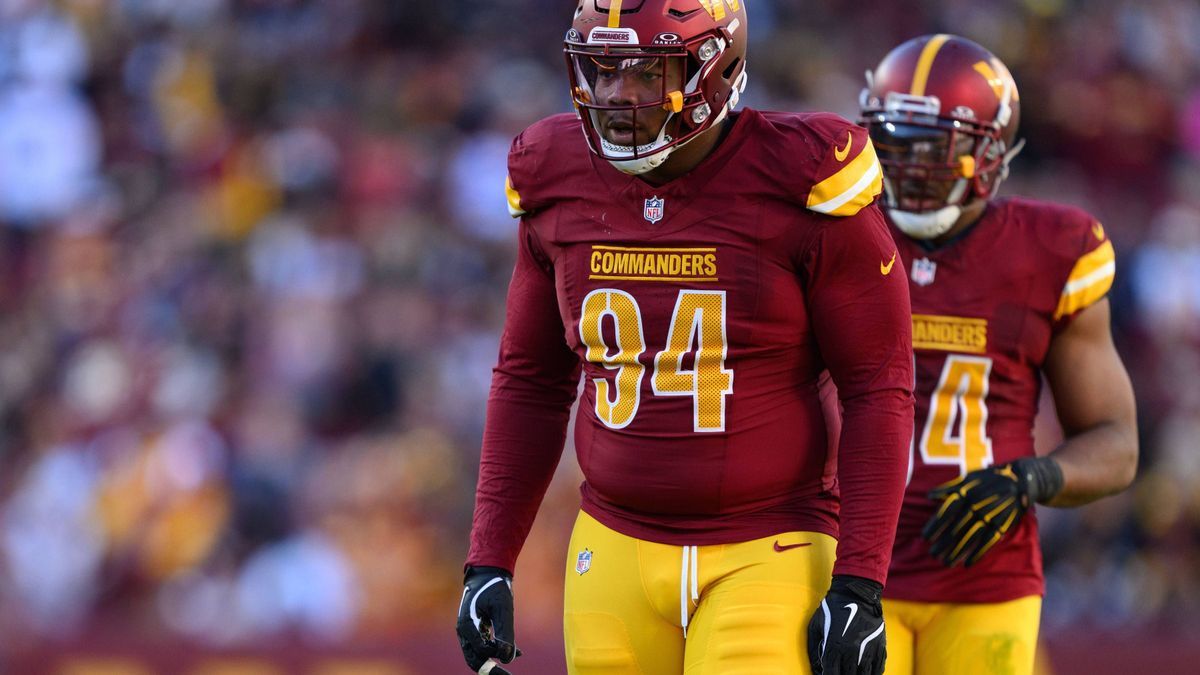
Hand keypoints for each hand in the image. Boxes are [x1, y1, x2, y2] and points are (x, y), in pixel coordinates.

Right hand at [456, 566, 521, 673]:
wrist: (488, 571)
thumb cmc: (495, 587)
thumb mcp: (503, 608)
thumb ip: (506, 633)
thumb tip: (508, 658)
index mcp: (467, 626)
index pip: (482, 652)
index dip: (498, 655)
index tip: (514, 653)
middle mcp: (464, 631)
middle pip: (474, 660)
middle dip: (491, 670)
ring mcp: (468, 630)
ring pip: (478, 656)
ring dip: (494, 662)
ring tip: (511, 665)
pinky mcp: (475, 628)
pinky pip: (483, 646)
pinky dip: (496, 651)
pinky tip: (516, 652)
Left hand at [807, 575, 885, 674]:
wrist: (856, 592)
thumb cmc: (831, 609)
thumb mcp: (815, 626)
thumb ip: (814, 650)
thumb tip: (816, 669)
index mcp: (834, 647)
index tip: (828, 674)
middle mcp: (852, 651)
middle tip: (839, 671)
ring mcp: (868, 650)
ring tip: (852, 672)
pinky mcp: (880, 646)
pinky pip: (879, 669)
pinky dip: (873, 674)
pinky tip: (866, 673)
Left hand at [922, 457, 1062, 566]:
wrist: (1019, 479)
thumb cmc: (988, 478)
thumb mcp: (968, 478)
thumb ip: (949, 488)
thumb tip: (929, 496)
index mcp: (966, 493)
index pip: (947, 512)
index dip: (935, 526)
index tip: (925, 537)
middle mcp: (976, 506)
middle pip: (956, 528)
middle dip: (943, 542)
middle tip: (933, 554)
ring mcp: (990, 516)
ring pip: (970, 537)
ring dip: (957, 551)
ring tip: (946, 562)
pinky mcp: (1002, 525)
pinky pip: (987, 542)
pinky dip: (977, 553)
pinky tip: (967, 563)